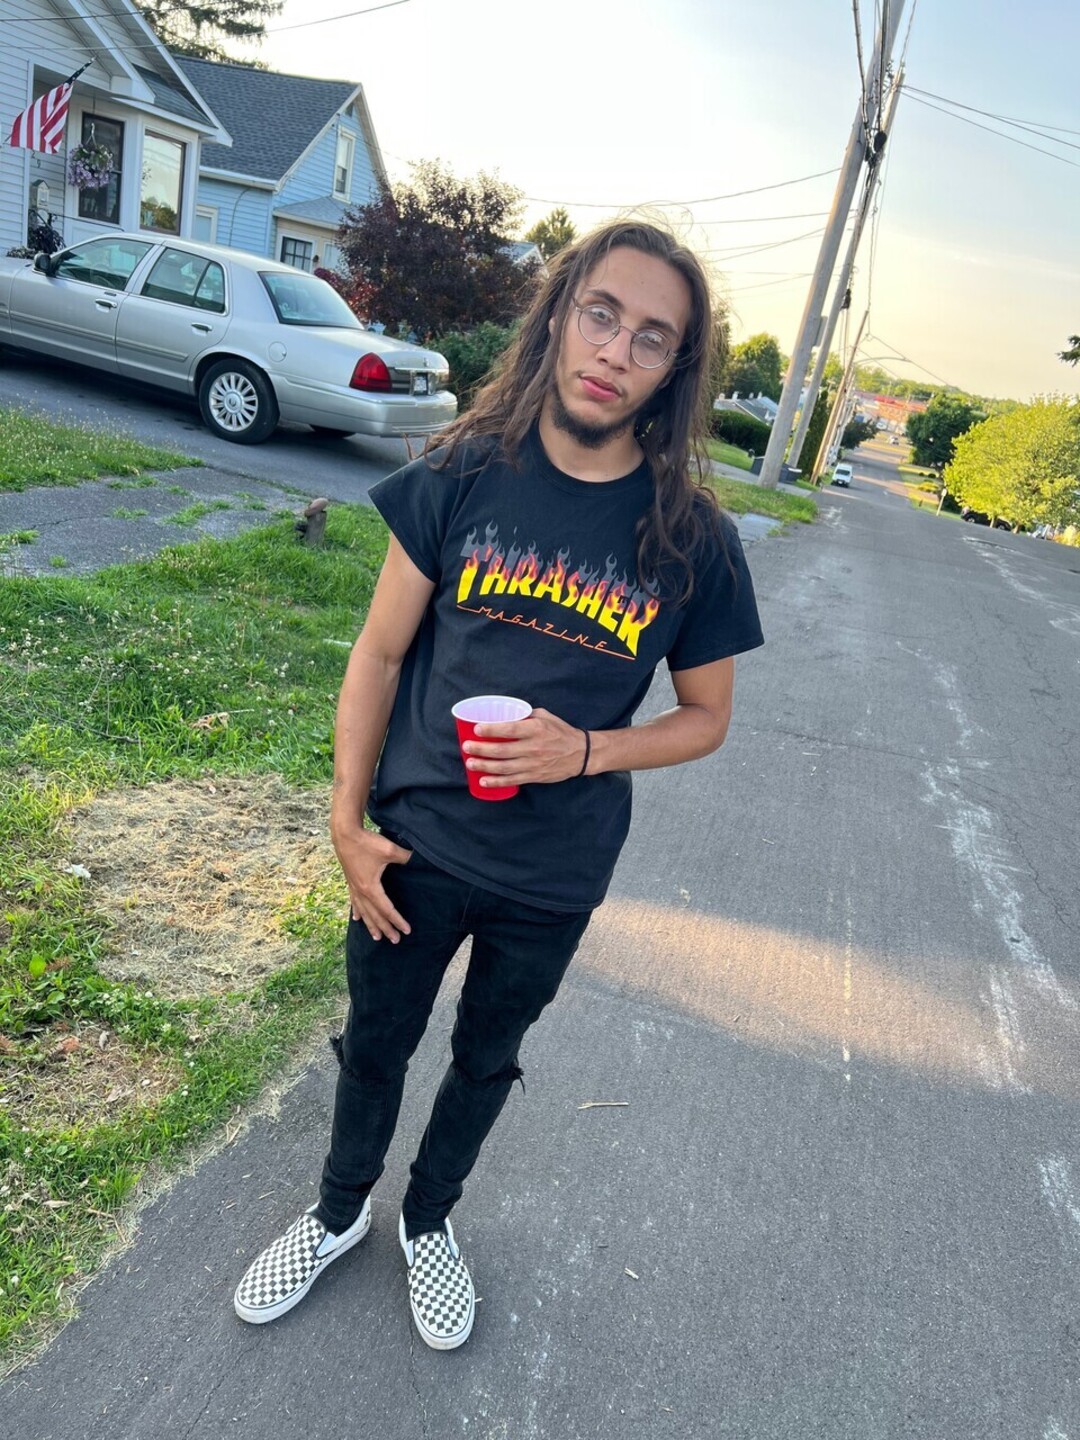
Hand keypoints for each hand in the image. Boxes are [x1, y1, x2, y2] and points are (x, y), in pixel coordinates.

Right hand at [330, 821, 412, 943]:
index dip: (397, 921)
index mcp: (371, 888)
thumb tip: (419, 861)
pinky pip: (354, 902)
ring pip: (364, 912)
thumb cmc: (366, 842)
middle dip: (385, 929)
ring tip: (376, 937)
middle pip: (375, 915)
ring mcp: (354, 887)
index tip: (406, 930)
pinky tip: (356, 919)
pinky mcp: (350, 882)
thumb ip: (406, 857)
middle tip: (395, 941)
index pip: (387, 909)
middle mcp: (361, 891)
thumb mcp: (389, 850)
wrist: (345, 834)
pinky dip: (357, 912)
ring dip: (370, 925)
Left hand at [463, 707, 587, 788]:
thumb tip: (505, 712)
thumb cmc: (560, 732)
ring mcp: (533, 764)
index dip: (491, 730)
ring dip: (485, 766)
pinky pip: (512, 780)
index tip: (476, 729)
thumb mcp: (545, 716)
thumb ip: (525, 715)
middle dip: (481, 749)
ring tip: (470, 763)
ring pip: (504, 767)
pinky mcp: (534, 776)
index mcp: (536, 730)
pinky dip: (496, 782)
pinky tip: (483, 781)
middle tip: (466, 747)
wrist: (580, 754)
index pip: (510, 730)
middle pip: (502, 750)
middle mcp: (534, 748)